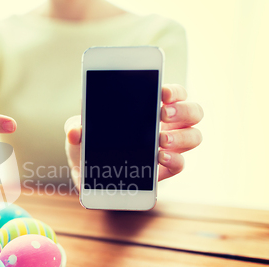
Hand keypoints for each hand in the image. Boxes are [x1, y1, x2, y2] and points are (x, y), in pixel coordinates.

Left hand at [64, 84, 202, 186]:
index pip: (174, 93)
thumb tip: (76, 130)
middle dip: (183, 111)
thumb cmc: (89, 144)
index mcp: (150, 108)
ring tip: (161, 140)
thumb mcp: (80, 132)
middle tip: (162, 115)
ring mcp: (168, 147)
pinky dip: (174, 160)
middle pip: (193, 112)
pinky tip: (160, 157)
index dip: (174, 91)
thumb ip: (76, 126)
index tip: (162, 92)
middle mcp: (166, 125)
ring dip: (181, 137)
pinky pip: (180, 164)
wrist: (86, 173)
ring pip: (193, 137)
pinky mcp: (163, 170)